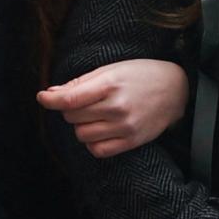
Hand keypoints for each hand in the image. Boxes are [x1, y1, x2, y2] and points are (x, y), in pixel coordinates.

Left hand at [37, 59, 189, 158]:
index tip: (42, 98)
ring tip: (96, 115)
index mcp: (111, 84)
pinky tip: (100, 130)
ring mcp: (124, 126)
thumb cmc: (141, 75)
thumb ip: (82, 82)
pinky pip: (97, 150)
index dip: (51, 100)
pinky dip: (92, 142)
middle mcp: (117, 107)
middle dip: (72, 109)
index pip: (71, 98)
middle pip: (73, 117)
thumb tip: (52, 94)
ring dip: (82, 125)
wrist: (176, 90)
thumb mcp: (113, 69)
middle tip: (86, 101)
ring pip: (82, 134)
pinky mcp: (130, 141)